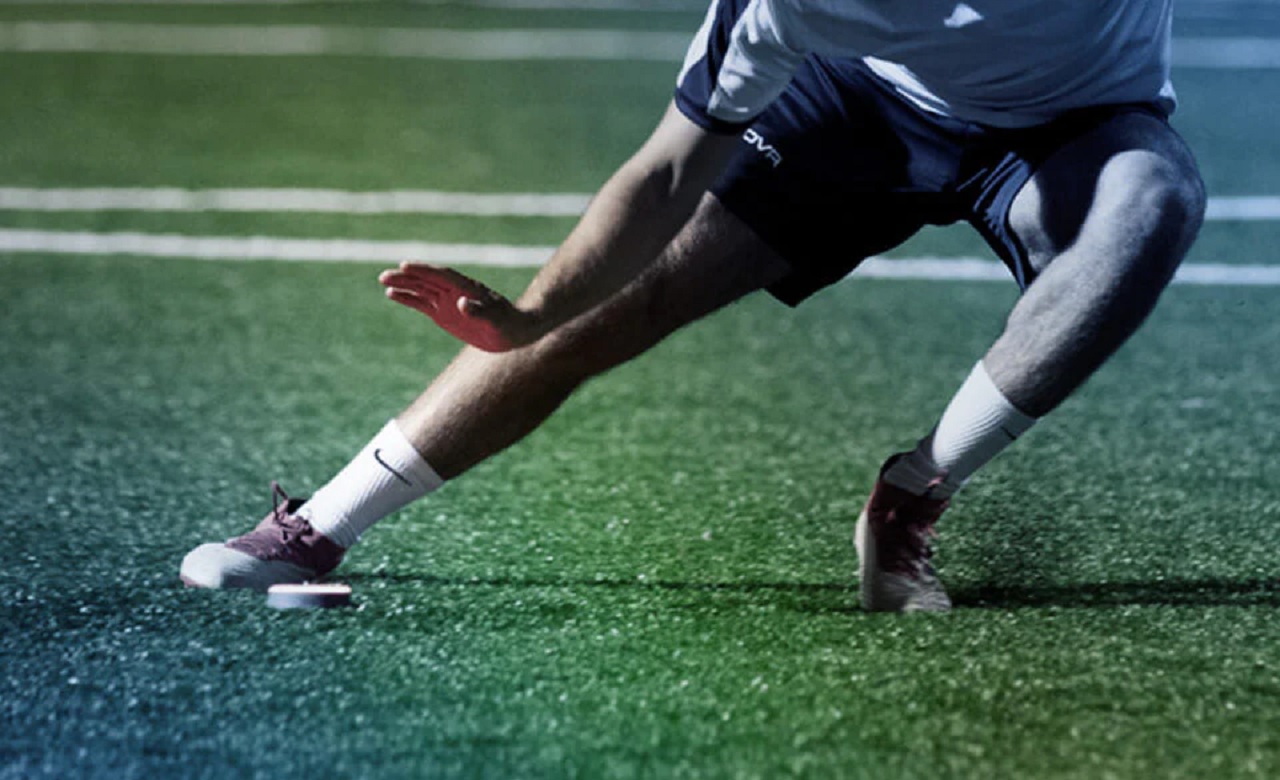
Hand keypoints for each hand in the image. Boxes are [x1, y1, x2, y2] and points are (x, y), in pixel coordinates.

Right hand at [377, 263, 534, 351]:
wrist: (515, 332)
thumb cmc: (509, 324)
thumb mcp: (496, 319)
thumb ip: (479, 311)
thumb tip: (462, 303)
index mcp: (466, 288)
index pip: (441, 275)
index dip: (424, 270)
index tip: (406, 265)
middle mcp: (454, 291)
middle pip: (427, 280)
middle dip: (407, 277)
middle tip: (385, 275)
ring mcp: (448, 301)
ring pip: (421, 290)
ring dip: (403, 285)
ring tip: (383, 282)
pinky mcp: (444, 314)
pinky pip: (422, 304)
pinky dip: (408, 299)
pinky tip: (392, 295)